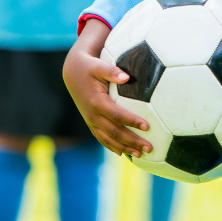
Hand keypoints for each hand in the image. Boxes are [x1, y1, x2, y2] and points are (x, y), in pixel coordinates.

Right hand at [63, 18, 153, 157]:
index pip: (117, 115)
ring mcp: (90, 121)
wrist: (72, 73)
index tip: (147, 126)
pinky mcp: (90, 123)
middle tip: (149, 148)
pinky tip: (123, 153)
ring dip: (124, 148)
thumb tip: (127, 76)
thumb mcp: (99, 65)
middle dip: (132, 141)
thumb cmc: (90, 67)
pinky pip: (101, 138)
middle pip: (115, 132)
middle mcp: (92, 115)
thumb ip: (112, 71)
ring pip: (108, 139)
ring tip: (141, 155)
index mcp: (96, 102)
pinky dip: (112, 147)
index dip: (132, 121)